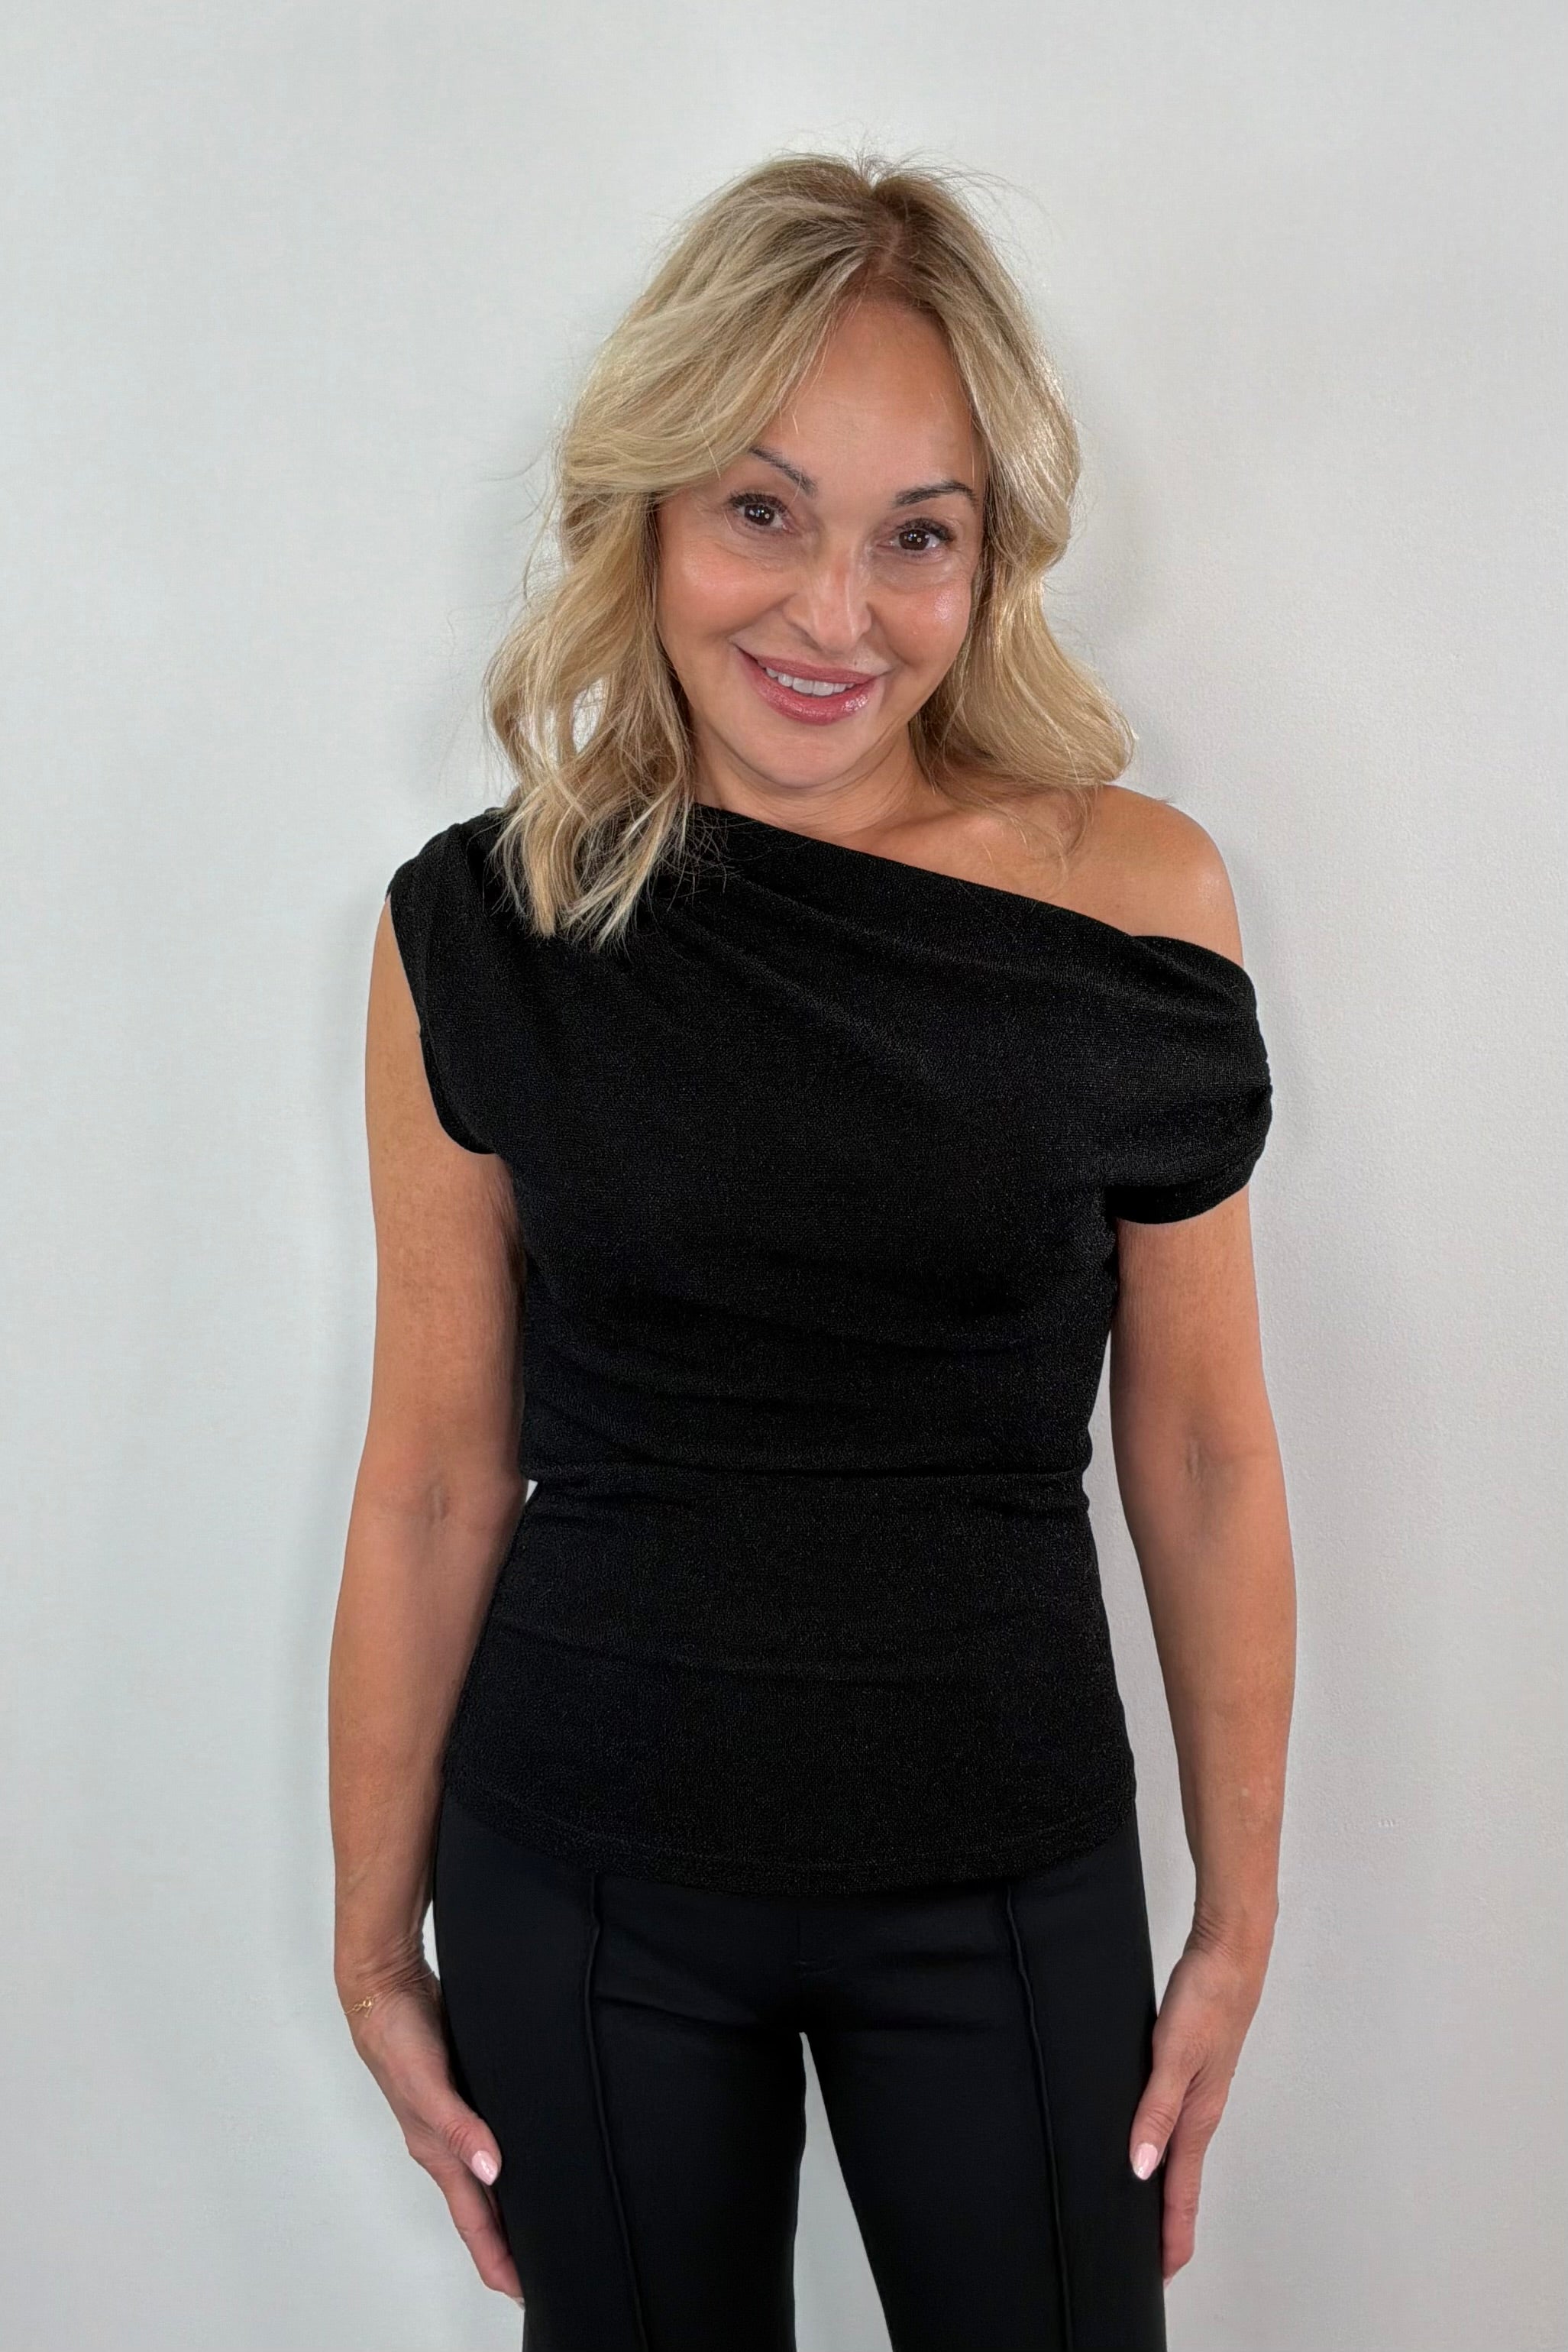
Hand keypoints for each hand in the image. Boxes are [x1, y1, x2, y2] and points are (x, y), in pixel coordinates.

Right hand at [340, 1954, 522, 2305]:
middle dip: (503, 2243)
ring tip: (531, 2227)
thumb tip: (490, 2170)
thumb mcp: (427, 2083)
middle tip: (536, 2271)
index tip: (519, 2289)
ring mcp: (450, 2117)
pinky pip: (483, 2137)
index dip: (495, 2256)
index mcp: (434, 2150)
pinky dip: (500, 2160)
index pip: (471, 2218)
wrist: (383, 1986)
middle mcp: (442, 2141)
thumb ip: (458, 2126)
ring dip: (502, 2205)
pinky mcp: (460, 2090)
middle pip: (477, 2208)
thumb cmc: (396, 2035)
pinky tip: (519, 2156)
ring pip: (481, 2176)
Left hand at [1127, 1922, 1271, 2284]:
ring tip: (1151, 2213)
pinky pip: (1177, 2120)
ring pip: (1181, 2151)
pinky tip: (1151, 2140)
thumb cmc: (1207, 1998)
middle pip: (1184, 2180)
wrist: (1230, 1950)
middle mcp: (1201, 2109)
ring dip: (1168, 2186)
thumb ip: (1155, 2109)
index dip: (1171, 2234)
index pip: (1181, 2190)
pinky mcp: (1193, 2066)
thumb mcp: (1172, 2054)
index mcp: (1198, 2115)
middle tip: (1155, 2261)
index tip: (1163, 2274)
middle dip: (1170, 2223)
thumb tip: (1141, 2167)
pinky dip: (1165, 2145)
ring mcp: (1200, 2088)